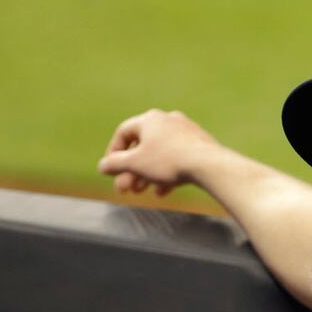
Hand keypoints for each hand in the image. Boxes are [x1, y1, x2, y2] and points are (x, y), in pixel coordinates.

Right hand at [98, 109, 221, 195]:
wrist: (209, 165)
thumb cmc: (169, 161)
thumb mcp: (135, 164)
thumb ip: (115, 165)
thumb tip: (102, 166)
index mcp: (150, 119)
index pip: (124, 132)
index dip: (114, 152)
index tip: (111, 169)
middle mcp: (168, 120)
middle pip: (143, 147)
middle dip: (132, 170)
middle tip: (126, 189)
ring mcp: (186, 132)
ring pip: (160, 155)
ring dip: (148, 174)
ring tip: (143, 191)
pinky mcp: (200, 145)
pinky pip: (178, 159)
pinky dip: (167, 174)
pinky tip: (163, 191)